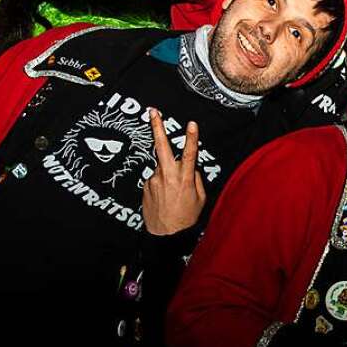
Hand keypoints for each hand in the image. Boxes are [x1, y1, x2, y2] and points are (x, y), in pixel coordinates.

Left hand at [142, 109, 206, 234]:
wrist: (165, 236)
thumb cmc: (186, 218)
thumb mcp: (200, 199)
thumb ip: (196, 179)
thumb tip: (192, 167)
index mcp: (185, 179)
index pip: (190, 154)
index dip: (192, 138)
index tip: (192, 123)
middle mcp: (168, 176)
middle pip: (162, 146)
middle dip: (157, 127)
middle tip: (152, 111)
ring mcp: (154, 180)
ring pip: (162, 167)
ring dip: (168, 173)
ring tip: (172, 194)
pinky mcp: (146, 186)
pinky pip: (156, 178)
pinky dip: (162, 184)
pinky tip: (164, 197)